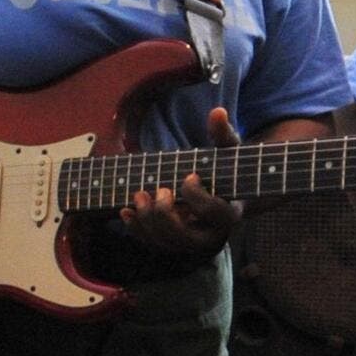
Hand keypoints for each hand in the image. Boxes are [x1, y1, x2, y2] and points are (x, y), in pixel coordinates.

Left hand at [120, 106, 240, 261]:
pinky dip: (136, 228)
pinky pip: (152, 243)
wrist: (222, 192)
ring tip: (139, 195)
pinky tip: (127, 210)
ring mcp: (190, 242)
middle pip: (183, 236)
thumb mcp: (227, 150)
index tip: (190, 176)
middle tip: (160, 189)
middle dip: (163, 213)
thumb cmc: (224, 168)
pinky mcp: (174, 243)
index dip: (195, 194)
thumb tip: (217, 112)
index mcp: (229, 215)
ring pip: (164, 242)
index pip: (210, 211)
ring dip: (146, 220)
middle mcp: (211, 236)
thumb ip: (223, 134)